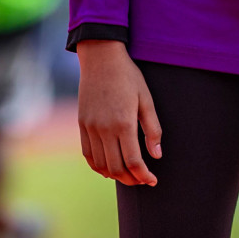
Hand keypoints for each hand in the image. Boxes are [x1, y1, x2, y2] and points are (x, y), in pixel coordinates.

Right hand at [76, 39, 161, 185]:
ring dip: (115, 175)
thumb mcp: (146, 99)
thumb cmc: (128, 76)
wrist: (101, 58)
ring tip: (128, 175)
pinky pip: (87, 154)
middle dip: (131, 179)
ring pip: (101, 165)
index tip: (152, 180)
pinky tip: (108, 168)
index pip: (133, 161)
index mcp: (124, 123)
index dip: (144, 175)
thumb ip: (152, 129)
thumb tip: (156, 155)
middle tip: (142, 180)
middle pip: (116, 168)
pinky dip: (98, 166)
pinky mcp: (82, 124)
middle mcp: (104, 129)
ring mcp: (90, 128)